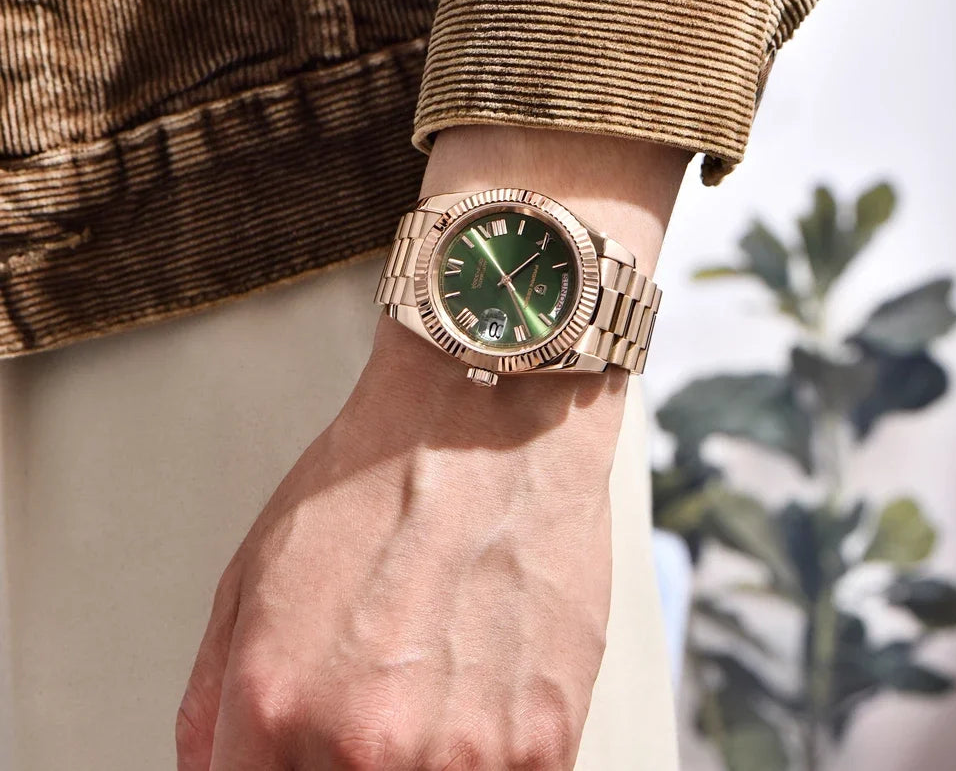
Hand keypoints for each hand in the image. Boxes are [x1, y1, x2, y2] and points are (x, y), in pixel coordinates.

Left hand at [178, 125, 688, 769]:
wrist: (492, 419)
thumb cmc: (383, 475)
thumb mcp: (254, 569)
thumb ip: (212, 698)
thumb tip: (213, 767)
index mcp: (275, 704)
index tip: (289, 753)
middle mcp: (367, 745)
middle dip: (339, 761)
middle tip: (369, 698)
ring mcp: (464, 754)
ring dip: (420, 759)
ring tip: (430, 682)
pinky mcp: (542, 740)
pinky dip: (482, 751)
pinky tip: (477, 686)